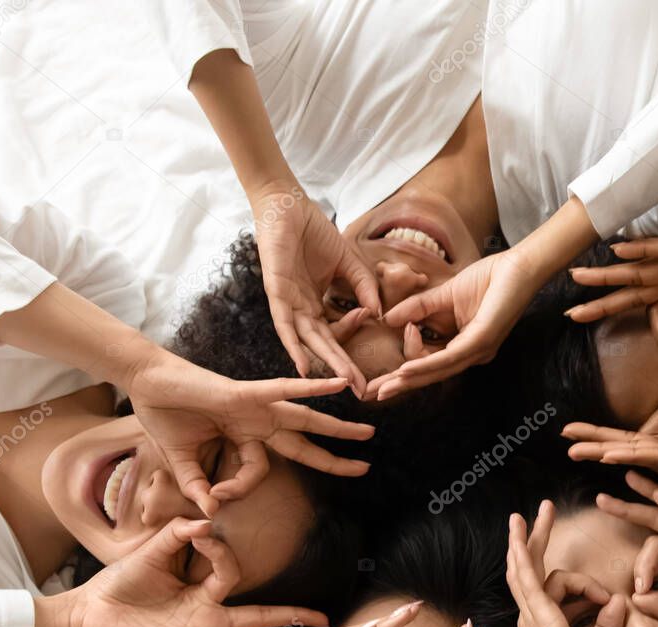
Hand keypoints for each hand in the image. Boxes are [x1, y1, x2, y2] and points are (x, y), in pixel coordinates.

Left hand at [42, 518, 326, 626]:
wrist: (89, 614)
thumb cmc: (119, 584)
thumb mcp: (150, 552)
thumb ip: (178, 533)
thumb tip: (205, 521)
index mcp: (204, 589)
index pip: (232, 571)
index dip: (221, 551)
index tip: (203, 533)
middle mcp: (210, 615)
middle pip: (261, 616)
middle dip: (293, 616)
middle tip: (324, 618)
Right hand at [128, 349, 374, 515]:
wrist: (144, 383)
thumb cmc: (164, 416)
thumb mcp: (182, 462)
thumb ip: (197, 485)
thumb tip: (210, 512)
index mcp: (244, 438)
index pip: (257, 472)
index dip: (239, 489)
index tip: (215, 496)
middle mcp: (257, 422)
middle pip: (304, 444)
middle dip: (334, 458)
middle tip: (365, 468)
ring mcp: (255, 406)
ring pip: (306, 419)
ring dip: (338, 426)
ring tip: (370, 432)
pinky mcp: (245, 392)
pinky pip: (285, 390)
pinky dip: (311, 387)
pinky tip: (339, 385)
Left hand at [250, 183, 380, 391]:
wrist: (288, 205)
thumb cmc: (314, 231)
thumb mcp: (349, 263)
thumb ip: (364, 286)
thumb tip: (380, 313)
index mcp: (315, 304)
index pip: (336, 336)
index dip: (350, 354)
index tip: (367, 368)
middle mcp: (301, 310)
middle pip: (323, 346)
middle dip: (342, 368)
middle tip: (359, 390)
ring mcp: (288, 304)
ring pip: (308, 341)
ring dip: (325, 362)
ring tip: (342, 382)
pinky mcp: (277, 294)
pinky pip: (284, 325)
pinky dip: (293, 346)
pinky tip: (302, 366)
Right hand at [366, 246, 544, 400]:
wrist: (518, 266)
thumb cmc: (487, 280)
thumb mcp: (443, 296)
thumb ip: (417, 309)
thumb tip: (388, 320)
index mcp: (462, 348)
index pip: (427, 362)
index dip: (405, 357)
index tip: (396, 331)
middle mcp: (470, 356)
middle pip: (429, 375)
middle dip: (399, 385)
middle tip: (371, 394)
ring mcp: (477, 351)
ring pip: (437, 371)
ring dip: (408, 380)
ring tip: (385, 388)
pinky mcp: (481, 342)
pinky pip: (448, 358)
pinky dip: (425, 365)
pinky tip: (407, 370)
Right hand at [506, 502, 625, 626]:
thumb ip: (608, 624)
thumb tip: (620, 600)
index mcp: (541, 624)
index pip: (548, 586)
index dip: (578, 580)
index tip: (607, 599)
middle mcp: (530, 617)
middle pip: (528, 569)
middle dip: (534, 538)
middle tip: (539, 511)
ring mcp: (532, 618)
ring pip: (528, 569)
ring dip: (530, 540)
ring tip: (536, 513)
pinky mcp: (540, 620)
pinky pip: (528, 582)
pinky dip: (523, 558)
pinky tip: (521, 539)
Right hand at [563, 369, 657, 507]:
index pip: (636, 440)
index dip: (608, 434)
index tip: (582, 427)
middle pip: (626, 449)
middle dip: (593, 443)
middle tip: (564, 438)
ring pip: (635, 456)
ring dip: (604, 451)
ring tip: (575, 450)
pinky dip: (633, 456)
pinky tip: (611, 454)